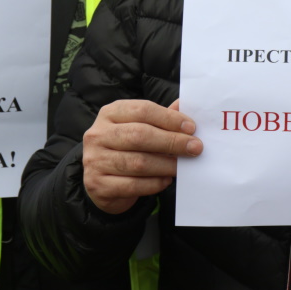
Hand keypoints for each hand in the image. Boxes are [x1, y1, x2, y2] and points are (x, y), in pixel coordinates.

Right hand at [82, 99, 201, 214]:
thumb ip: (161, 118)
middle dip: (172, 141)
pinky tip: (166, 180)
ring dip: (166, 165)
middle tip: (195, 148)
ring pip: (137, 162)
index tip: (191, 128)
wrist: (102, 182)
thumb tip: (185, 104)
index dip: (169, 118)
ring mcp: (95, 160)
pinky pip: (132, 185)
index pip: (142, 110)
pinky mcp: (98, 185)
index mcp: (110, 113)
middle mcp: (98, 134)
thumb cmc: (127, 149)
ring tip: (182, 166)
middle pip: (139, 135)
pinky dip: (154, 183)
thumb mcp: (140, 128)